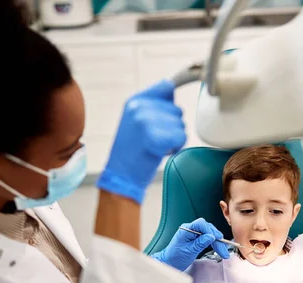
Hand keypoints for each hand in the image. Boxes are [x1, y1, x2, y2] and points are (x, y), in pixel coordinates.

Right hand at [97, 80, 186, 203]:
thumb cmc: (132, 151)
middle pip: (177, 110)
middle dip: (172, 127)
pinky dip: (176, 147)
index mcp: (135, 101)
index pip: (166, 87)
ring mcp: (146, 121)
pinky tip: (161, 152)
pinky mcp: (154, 136)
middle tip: (155, 139)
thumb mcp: (136, 120)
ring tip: (156, 146)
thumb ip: (153, 105)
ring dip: (174, 138)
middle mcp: (140, 107)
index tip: (167, 119)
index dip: (171, 104)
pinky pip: (181, 137)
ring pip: (181, 125)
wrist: (121, 175)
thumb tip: (172, 89)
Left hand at [152, 218, 229, 270]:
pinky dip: (214, 243)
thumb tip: (211, 236)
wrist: (169, 263)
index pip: (201, 224)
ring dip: (217, 242)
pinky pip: (208, 238)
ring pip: (209, 234)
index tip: (217, 239)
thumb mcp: (189, 251)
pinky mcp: (196, 239)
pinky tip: (219, 249)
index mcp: (186, 230)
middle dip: (217, 239)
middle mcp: (190, 229)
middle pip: (207, 229)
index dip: (210, 230)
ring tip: (223, 252)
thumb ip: (200, 243)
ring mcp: (193, 234)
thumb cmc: (175, 257)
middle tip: (223, 250)